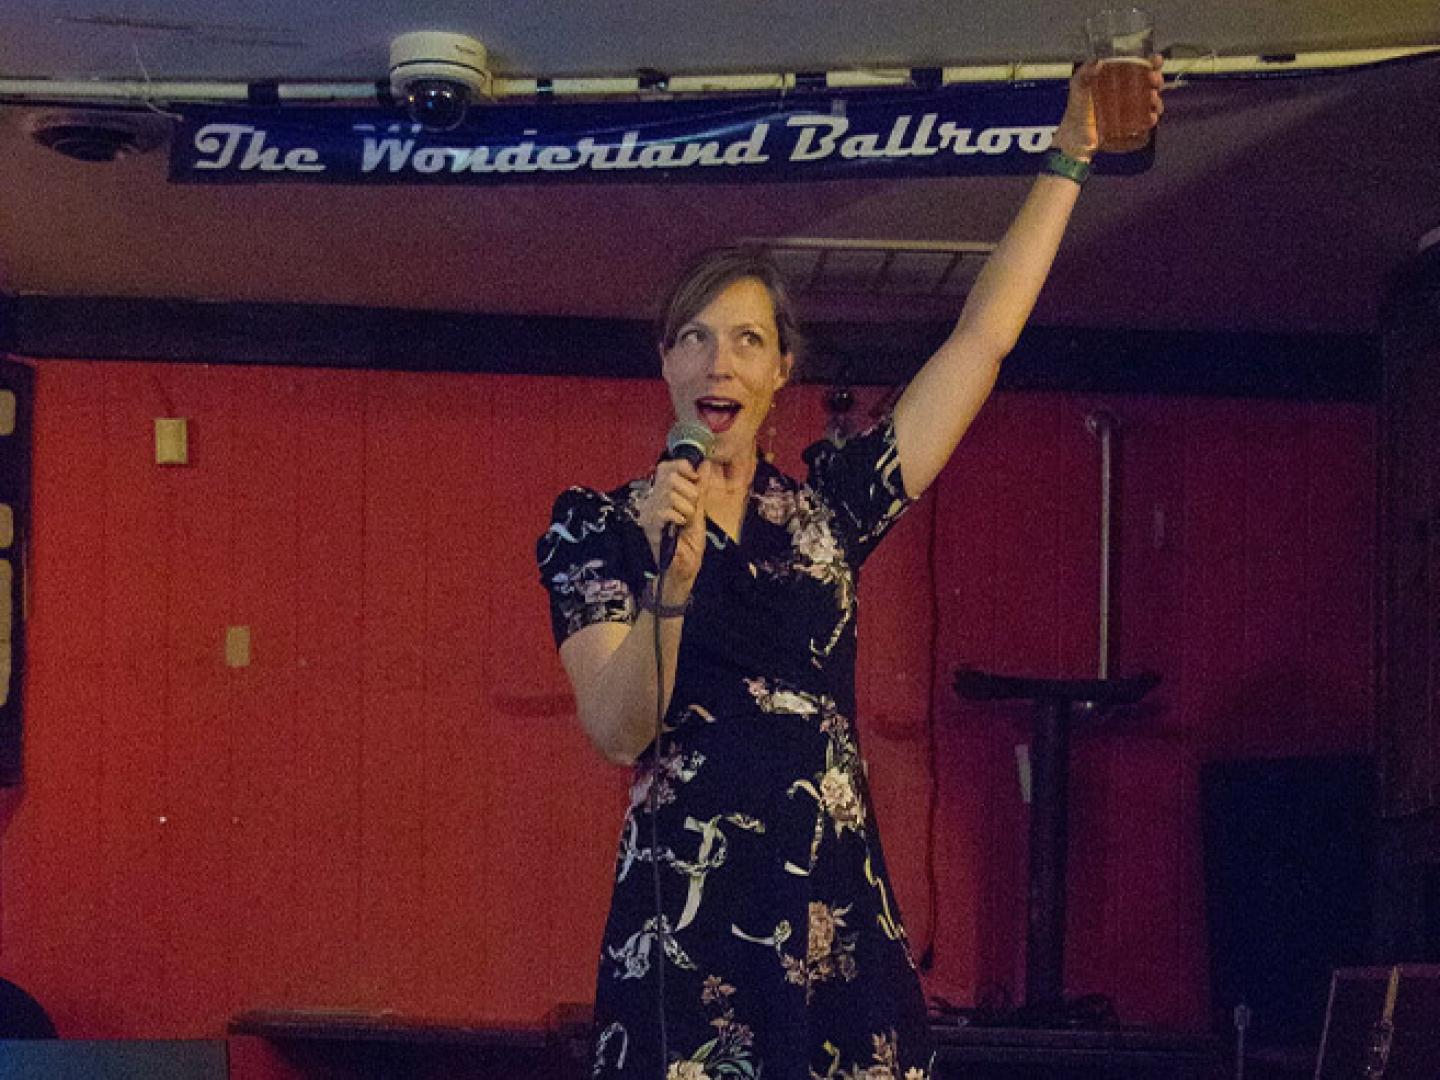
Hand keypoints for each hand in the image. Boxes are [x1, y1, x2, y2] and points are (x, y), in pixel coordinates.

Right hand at [638, 457, 709, 595]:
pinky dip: (680, 517)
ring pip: (671, 493)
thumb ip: (699, 488)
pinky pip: (667, 510)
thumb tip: (703, 464)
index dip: (683, 468)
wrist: (681, 571)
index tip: (695, 480)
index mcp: (661, 495)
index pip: (667, 467)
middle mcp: (651, 501)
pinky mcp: (649, 525)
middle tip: (691, 510)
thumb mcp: (698, 511)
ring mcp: (648, 513)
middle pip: (670, 476)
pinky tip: (679, 527)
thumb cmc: (688, 545)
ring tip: (685, 522)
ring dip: (686, 508)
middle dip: (689, 492)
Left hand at [1053, 54, 1164, 159]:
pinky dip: (1152, 118)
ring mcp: (1134, 110)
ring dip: (1157, 99)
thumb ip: (1085, 72)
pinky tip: (1151, 117)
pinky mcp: (1134, 127)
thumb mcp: (1079, 86)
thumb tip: (1098, 61)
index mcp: (1123, 79)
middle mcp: (1132, 93)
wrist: (1076, 135)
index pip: (1143, 67)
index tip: (1155, 60)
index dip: (1153, 62)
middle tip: (1153, 81)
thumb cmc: (1078, 108)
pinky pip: (1147, 122)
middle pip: (1153, 83)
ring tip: (1151, 99)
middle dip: (1157, 80)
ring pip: (1153, 102)